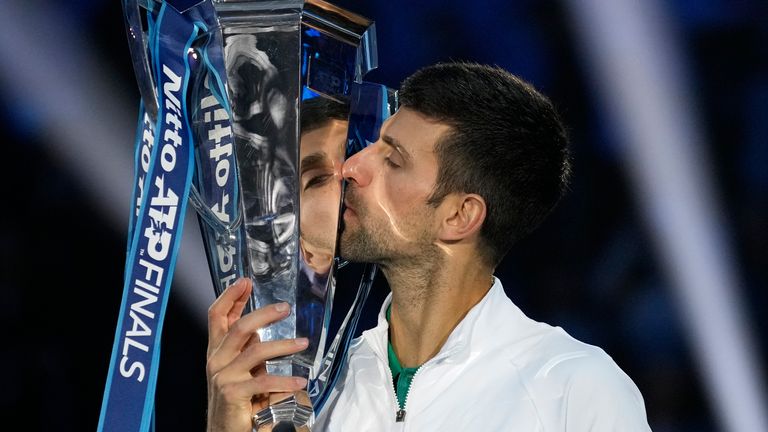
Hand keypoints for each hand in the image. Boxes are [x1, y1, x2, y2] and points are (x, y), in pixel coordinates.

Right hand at [206, 278, 308, 431]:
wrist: (224, 429)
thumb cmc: (236, 398)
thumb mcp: (240, 368)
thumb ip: (247, 348)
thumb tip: (261, 329)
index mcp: (216, 350)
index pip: (216, 316)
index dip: (229, 296)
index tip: (245, 281)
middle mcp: (215, 360)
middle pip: (238, 328)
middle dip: (263, 314)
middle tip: (285, 308)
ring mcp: (223, 376)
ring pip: (255, 352)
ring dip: (283, 346)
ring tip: (303, 343)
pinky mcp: (233, 394)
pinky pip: (263, 381)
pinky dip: (284, 381)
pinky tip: (300, 382)